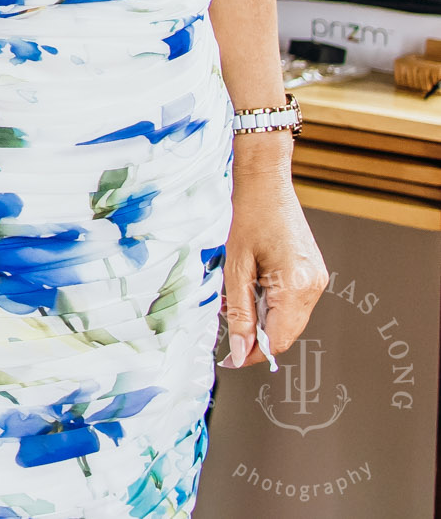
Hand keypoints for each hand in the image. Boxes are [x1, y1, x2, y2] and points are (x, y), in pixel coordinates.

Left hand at [221, 137, 329, 367]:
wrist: (265, 183)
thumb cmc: (247, 217)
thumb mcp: (235, 267)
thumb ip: (238, 312)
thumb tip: (239, 350)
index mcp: (296, 286)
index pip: (278, 338)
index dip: (254, 353)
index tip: (230, 360)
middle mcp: (314, 286)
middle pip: (287, 332)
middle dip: (256, 339)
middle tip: (226, 339)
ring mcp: (317, 279)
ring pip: (290, 319)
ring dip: (262, 321)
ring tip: (233, 305)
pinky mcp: (313, 273)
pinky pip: (293, 303)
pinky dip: (271, 306)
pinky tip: (250, 292)